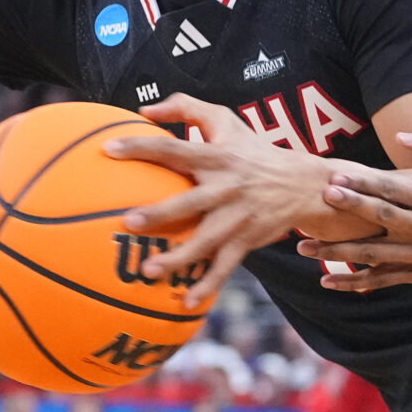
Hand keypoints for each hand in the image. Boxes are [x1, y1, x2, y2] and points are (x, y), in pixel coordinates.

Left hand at [102, 93, 346, 309]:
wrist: (304, 183)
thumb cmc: (255, 150)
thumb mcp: (226, 120)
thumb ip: (186, 108)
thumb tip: (144, 110)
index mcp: (215, 157)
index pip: (173, 149)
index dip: (141, 147)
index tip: (108, 149)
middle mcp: (225, 188)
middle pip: (188, 202)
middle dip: (160, 213)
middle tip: (128, 222)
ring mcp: (236, 218)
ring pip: (205, 241)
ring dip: (178, 259)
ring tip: (148, 272)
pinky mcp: (246, 241)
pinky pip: (224, 266)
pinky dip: (208, 285)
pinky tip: (187, 303)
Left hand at [297, 129, 411, 291]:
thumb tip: (401, 134)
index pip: (392, 190)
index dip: (363, 185)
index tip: (335, 179)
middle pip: (380, 220)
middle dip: (348, 212)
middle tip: (317, 205)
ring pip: (375, 256)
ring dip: (338, 253)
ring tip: (305, 248)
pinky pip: (384, 280)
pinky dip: (356, 282)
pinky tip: (328, 280)